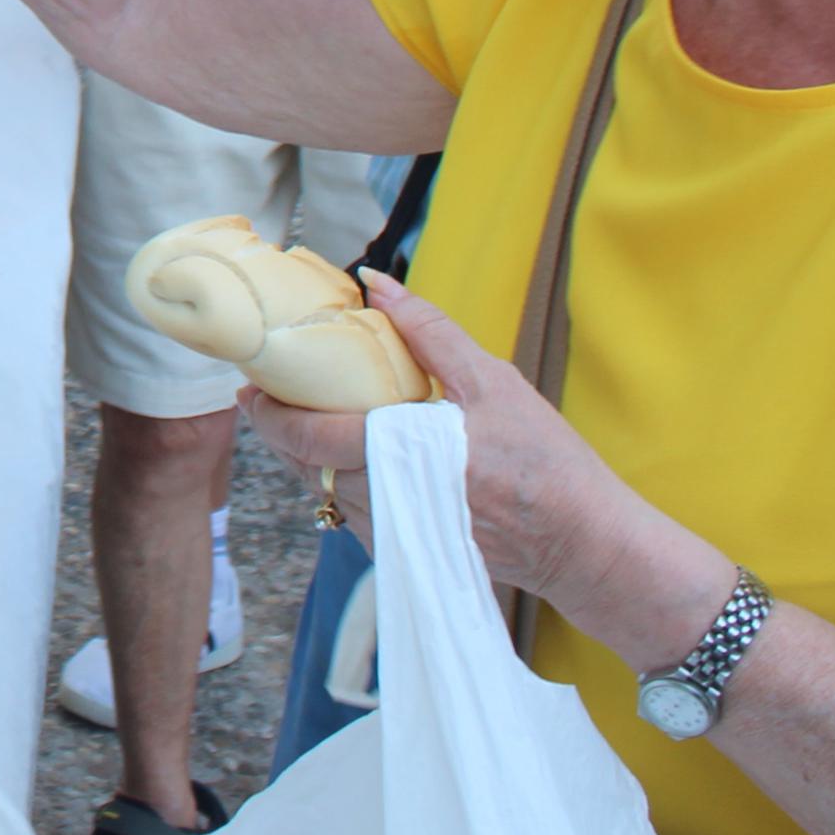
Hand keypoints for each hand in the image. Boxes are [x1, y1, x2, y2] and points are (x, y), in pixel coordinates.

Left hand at [243, 277, 717, 656]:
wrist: (586, 546)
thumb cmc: (547, 462)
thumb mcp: (494, 383)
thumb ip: (430, 332)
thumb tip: (377, 283)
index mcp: (406, 456)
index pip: (313, 438)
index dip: (270, 414)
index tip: (248, 387)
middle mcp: (390, 503)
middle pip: (306, 468)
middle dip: (279, 431)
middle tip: (265, 393)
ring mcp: (396, 535)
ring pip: (324, 495)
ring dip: (306, 459)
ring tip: (303, 418)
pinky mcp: (407, 552)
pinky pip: (352, 517)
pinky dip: (339, 485)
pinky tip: (350, 460)